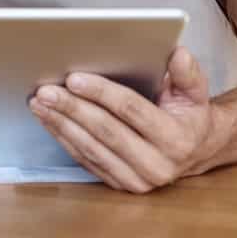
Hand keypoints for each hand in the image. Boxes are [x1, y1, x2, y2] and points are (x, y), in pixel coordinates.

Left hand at [28, 46, 218, 192]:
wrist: (196, 151)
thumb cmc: (190, 114)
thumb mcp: (195, 91)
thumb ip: (187, 73)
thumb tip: (178, 52)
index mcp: (176, 139)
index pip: (132, 110)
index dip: (101, 93)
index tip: (74, 77)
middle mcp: (156, 165)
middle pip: (105, 131)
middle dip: (72, 108)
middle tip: (47, 90)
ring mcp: (137, 180)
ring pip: (91, 148)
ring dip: (61, 124)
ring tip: (40, 102)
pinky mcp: (120, 184)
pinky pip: (86, 160)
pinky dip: (64, 138)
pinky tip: (49, 120)